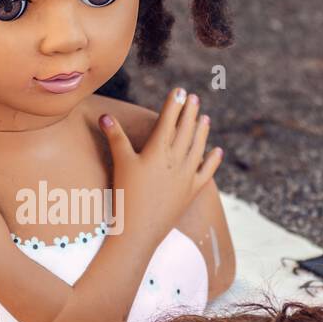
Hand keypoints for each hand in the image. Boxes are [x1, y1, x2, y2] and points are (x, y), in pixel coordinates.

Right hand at [99, 89, 222, 247]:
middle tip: (194, 98)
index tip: (179, 90)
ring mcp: (186, 176)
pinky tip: (217, 151)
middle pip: (185, 131)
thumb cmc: (125, 195)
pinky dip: (212, 161)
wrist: (138, 231)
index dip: (173, 104)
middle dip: (189, 113)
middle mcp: (175, 161)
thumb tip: (105, 116)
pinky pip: (206, 172)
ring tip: (205, 118)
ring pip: (198, 148)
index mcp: (157, 151)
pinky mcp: (191, 192)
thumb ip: (115, 137)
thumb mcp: (120, 163)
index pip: (168, 121)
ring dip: (202, 131)